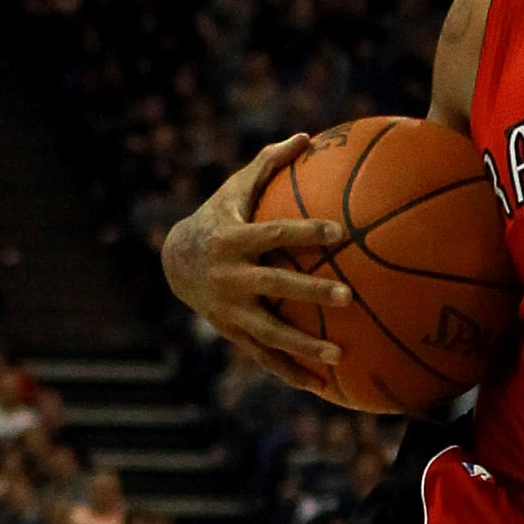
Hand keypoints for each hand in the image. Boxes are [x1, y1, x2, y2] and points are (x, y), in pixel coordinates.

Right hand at [161, 135, 352, 399]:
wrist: (174, 262)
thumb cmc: (218, 217)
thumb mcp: (235, 189)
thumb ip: (269, 165)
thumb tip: (306, 135)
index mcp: (233, 240)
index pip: (274, 235)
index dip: (305, 232)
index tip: (338, 231)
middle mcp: (230, 278)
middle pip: (276, 286)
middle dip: (311, 293)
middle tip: (349, 297)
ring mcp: (230, 310)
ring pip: (270, 332)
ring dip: (304, 347)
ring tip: (339, 356)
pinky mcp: (233, 334)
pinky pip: (265, 357)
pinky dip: (291, 373)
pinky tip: (323, 387)